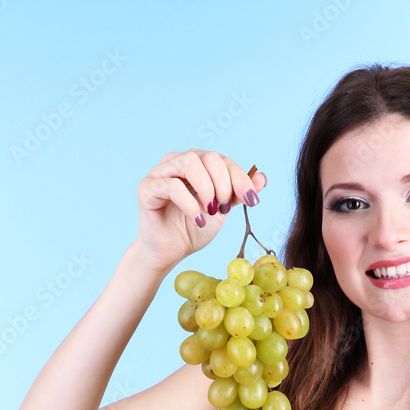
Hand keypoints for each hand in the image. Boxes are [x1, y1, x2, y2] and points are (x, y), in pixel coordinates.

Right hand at [131, 150, 266, 275]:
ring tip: (211, 212)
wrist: (169, 253)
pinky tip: (198, 221)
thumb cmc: (192, 229)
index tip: (251, 201)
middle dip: (223, 184)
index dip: (240, 179)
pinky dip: (190, 204)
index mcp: (196, 164)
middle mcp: (177, 161)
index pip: (223, 160)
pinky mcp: (147, 187)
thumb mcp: (222, 211)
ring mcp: (160, 172)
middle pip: (208, 157)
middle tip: (223, 209)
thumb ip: (238, 193)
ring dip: (207, 189)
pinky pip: (172, 186)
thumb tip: (262, 177)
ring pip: (189, 163)